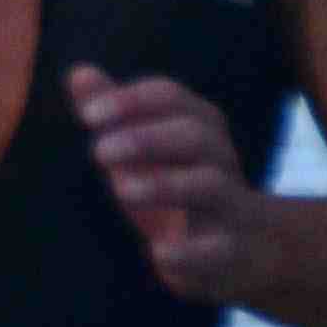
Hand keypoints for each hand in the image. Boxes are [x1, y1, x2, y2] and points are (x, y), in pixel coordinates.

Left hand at [69, 67, 263, 304]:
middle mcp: (219, 160)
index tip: (88, 116)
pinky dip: (190, 251)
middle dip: (147, 138)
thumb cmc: (180, 192)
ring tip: (121, 190)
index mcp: (198, 128)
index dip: (131, 101)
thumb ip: (114, 116)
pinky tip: (159, 253)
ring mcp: (230, 206)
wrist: (247, 251)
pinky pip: (219, 249)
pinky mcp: (232, 252)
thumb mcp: (145, 153)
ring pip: (210, 185)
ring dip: (165, 184)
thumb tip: (79, 72)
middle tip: (98, 151)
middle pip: (195, 135)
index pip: (172, 98)